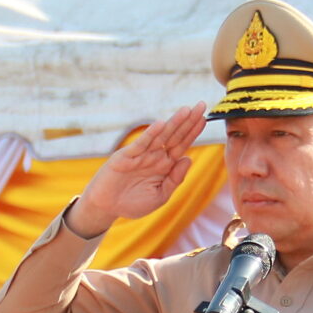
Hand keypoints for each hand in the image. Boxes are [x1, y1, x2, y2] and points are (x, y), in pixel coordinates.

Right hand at [66, 105, 205, 236]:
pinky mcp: (126, 156)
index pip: (182, 145)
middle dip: (188, 121)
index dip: (193, 132)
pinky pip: (140, 144)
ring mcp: (141, 155)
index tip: (205, 118)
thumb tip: (188, 159)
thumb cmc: (133, 203)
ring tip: (187, 110)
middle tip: (202, 105)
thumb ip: (174, 179)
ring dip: (173, 123)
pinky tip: (161, 124)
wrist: (107, 207)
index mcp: (165, 165)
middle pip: (175, 136)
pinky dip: (150, 134)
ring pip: (160, 136)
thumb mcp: (160, 195)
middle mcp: (154, 156)